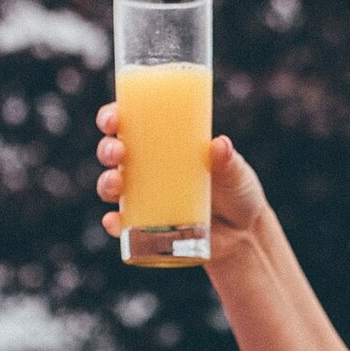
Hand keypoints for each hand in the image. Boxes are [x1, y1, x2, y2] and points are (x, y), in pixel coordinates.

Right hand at [95, 105, 272, 255]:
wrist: (244, 233)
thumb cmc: (237, 191)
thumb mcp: (236, 172)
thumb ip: (228, 160)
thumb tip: (219, 144)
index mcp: (162, 144)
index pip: (129, 123)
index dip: (112, 117)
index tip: (113, 117)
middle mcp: (146, 168)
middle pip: (113, 153)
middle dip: (107, 149)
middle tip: (118, 151)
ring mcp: (144, 198)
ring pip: (111, 187)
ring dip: (106, 183)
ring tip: (116, 184)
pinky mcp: (147, 226)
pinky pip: (122, 225)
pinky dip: (113, 223)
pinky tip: (114, 221)